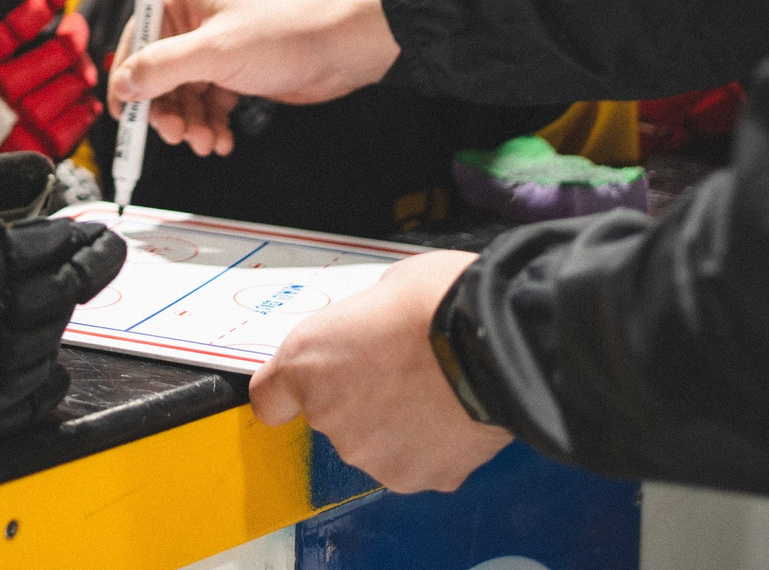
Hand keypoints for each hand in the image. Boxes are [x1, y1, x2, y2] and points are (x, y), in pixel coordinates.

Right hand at [0, 0, 96, 169]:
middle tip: (74, 25)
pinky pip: (71, 125)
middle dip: (72, 33)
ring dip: (79, 68)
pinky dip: (83, 106)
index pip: (20, 19)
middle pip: (54, 52)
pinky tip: (77, 93)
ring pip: (68, 86)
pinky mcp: (25, 150)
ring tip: (75, 60)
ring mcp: (8, 125)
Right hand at [0, 155, 125, 440]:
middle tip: (91, 267)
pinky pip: (8, 409)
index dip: (90, 246)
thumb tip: (40, 177)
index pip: (65, 252)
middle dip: (79, 282)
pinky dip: (35, 396)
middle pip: (58, 303)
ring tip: (58, 312)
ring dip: (56, 332)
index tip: (101, 239)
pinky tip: (48, 380)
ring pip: (40, 354)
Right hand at [108, 0, 399, 156]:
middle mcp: (196, 12)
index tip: (124, 113)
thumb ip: (161, 68)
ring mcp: (217, 40)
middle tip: (176, 135)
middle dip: (167, 107)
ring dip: (190, 120)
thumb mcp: (214, 52)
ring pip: (184, 89)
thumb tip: (122, 85)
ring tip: (205, 141)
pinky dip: (210, 121)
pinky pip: (208, 98)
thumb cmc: (287, 31)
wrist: (346, 46)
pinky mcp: (235, 65)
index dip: (129, 78)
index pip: (139, 36)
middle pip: (160, 68)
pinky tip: (219, 138)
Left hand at [250, 248, 510, 492]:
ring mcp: (374, 454)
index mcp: (307, 364)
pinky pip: (419, 461)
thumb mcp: (379, 291)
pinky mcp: (419, 477)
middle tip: (402, 367)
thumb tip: (369, 336)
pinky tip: (455, 413)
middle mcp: (330, 418)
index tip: (311, 385)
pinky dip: (434, 445)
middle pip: (334, 418)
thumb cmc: (440, 301)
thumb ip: (357, 329)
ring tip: (436, 389)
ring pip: (377, 443)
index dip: (292, 391)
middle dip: (362, 397)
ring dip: (398, 424)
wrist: (498, 342)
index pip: (270, 399)